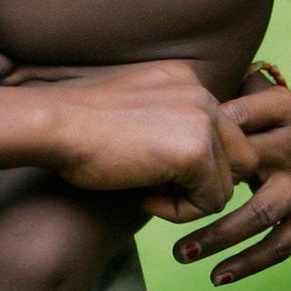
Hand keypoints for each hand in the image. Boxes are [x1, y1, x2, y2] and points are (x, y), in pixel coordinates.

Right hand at [7, 61, 256, 219]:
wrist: (54, 126)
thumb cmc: (79, 127)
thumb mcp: (135, 112)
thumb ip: (169, 124)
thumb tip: (199, 166)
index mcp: (186, 78)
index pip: (221, 133)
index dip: (192, 163)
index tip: (150, 167)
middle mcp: (201, 92)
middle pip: (236, 157)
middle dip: (201, 182)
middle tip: (154, 187)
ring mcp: (203, 119)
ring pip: (226, 183)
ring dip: (189, 199)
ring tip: (145, 192)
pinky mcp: (196, 152)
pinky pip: (211, 202)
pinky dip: (179, 212)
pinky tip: (143, 198)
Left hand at [166, 70, 290, 286]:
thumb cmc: (251, 112)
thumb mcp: (238, 93)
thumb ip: (212, 97)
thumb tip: (163, 101)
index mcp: (283, 106)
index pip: (232, 121)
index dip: (194, 137)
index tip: (157, 154)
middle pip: (244, 169)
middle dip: (198, 192)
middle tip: (154, 207)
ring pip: (261, 215)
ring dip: (218, 238)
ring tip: (182, 254)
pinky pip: (280, 244)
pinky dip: (248, 263)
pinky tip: (217, 275)